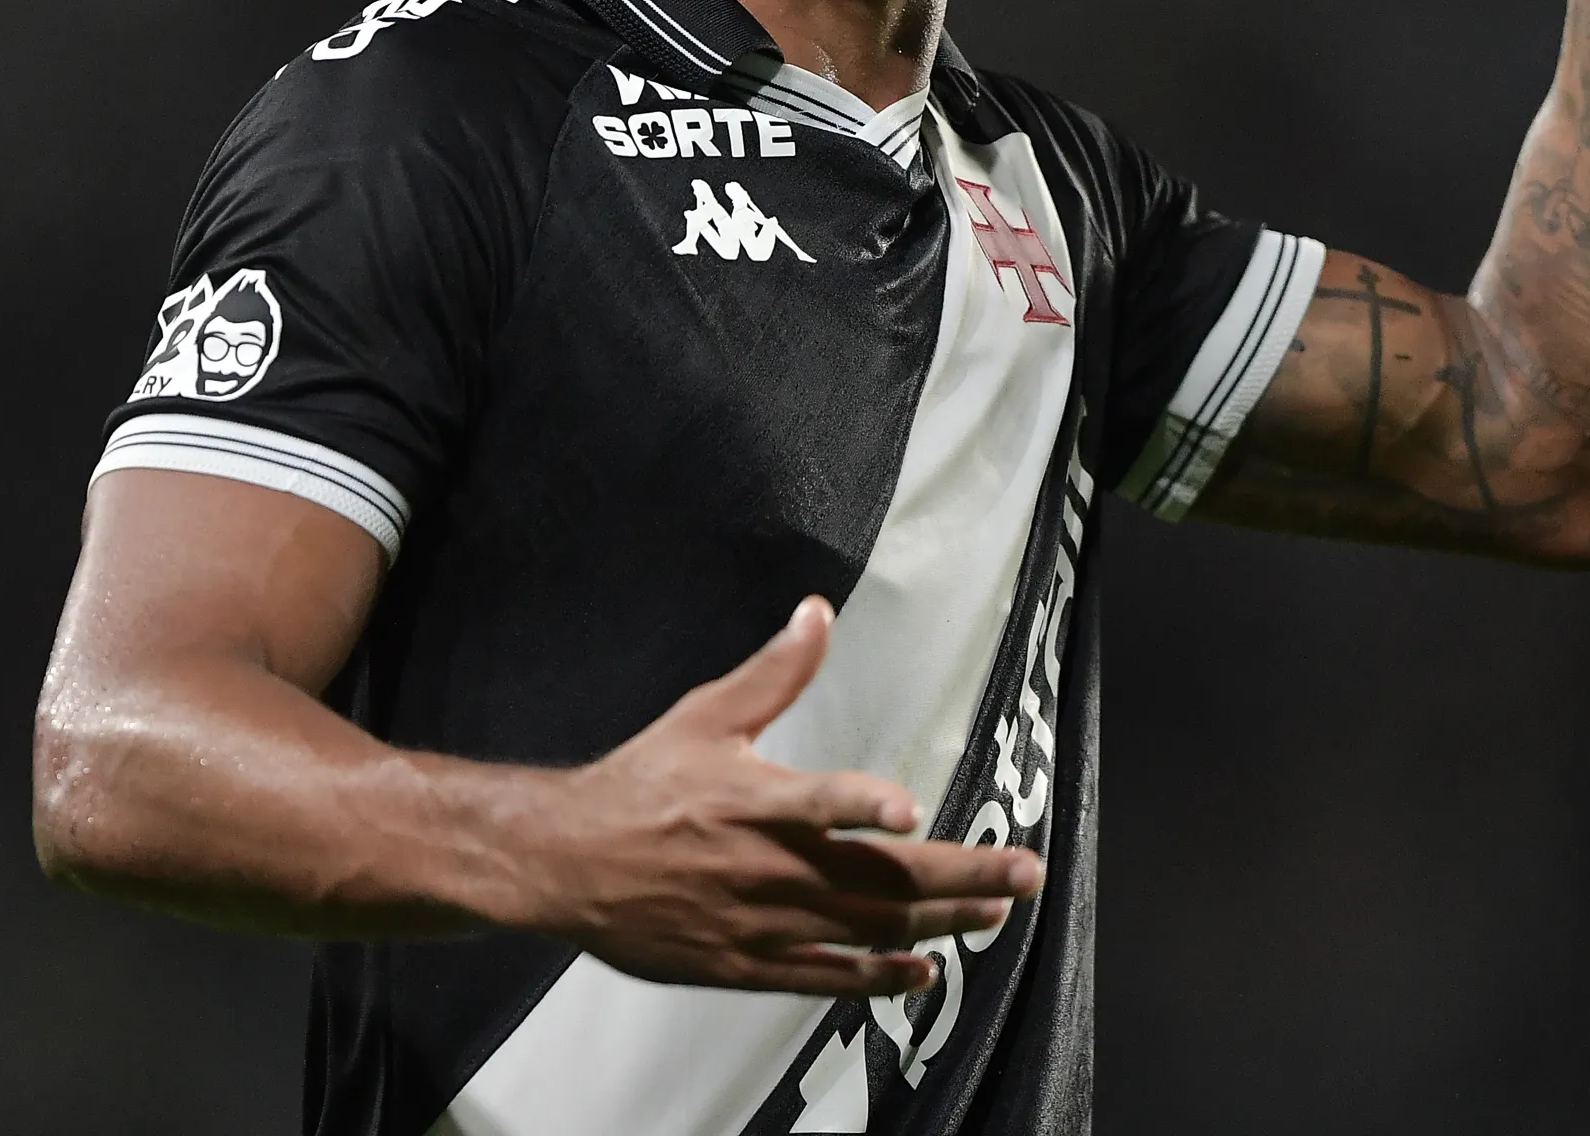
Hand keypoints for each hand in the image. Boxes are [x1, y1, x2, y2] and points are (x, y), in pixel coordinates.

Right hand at [505, 598, 1042, 995]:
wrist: (566, 864)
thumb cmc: (639, 784)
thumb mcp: (704, 716)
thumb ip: (773, 673)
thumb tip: (817, 612)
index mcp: (752, 801)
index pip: (816, 805)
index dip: (861, 810)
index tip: (908, 813)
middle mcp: (765, 867)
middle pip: (875, 878)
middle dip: (959, 876)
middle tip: (1023, 873)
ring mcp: (760, 923)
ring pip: (865, 929)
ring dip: (937, 923)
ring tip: (994, 910)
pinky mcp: (745, 965)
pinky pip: (825, 978)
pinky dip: (878, 977)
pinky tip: (923, 971)